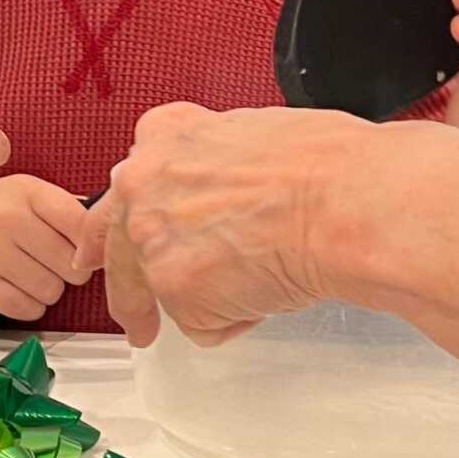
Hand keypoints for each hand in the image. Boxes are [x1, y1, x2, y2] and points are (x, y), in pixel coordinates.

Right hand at [0, 174, 90, 319]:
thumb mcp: (24, 194)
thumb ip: (65, 210)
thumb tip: (106, 232)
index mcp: (27, 191)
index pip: (82, 224)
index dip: (89, 244)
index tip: (82, 249)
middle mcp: (8, 218)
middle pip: (72, 265)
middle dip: (68, 270)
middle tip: (51, 263)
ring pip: (52, 291)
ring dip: (48, 289)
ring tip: (29, 274)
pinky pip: (27, 309)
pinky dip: (29, 305)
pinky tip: (16, 288)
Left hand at [75, 103, 458, 419]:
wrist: (344, 202)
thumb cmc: (325, 164)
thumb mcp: (255, 133)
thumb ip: (216, 162)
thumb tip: (228, 188)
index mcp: (165, 135)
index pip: (131, 179)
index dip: (138, 213)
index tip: (125, 237)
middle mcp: (143, 183)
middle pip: (114, 238)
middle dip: (122, 277)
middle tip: (135, 315)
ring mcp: (153, 238)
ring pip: (156, 286)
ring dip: (193, 300)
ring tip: (247, 296)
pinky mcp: (174, 290)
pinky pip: (200, 323)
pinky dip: (234, 319)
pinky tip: (270, 292)